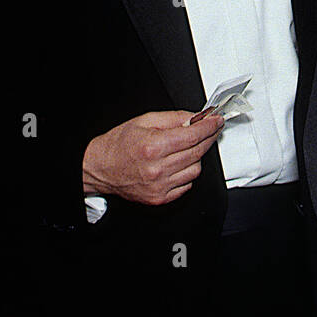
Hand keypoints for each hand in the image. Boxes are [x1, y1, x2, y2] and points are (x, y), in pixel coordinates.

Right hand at [82, 110, 223, 205]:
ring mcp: (160, 186)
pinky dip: (187, 173)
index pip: (193, 136)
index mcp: (153, 147)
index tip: (216, 121)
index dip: (209, 127)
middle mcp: (157, 168)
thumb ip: (173, 118)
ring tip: (185, 148)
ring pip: (196, 169)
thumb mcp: (144, 121)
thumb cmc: (118, 145)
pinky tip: (178, 164)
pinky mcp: (160, 198)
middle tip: (211, 129)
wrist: (99, 168)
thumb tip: (196, 118)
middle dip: (208, 138)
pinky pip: (187, 184)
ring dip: (196, 156)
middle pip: (197, 152)